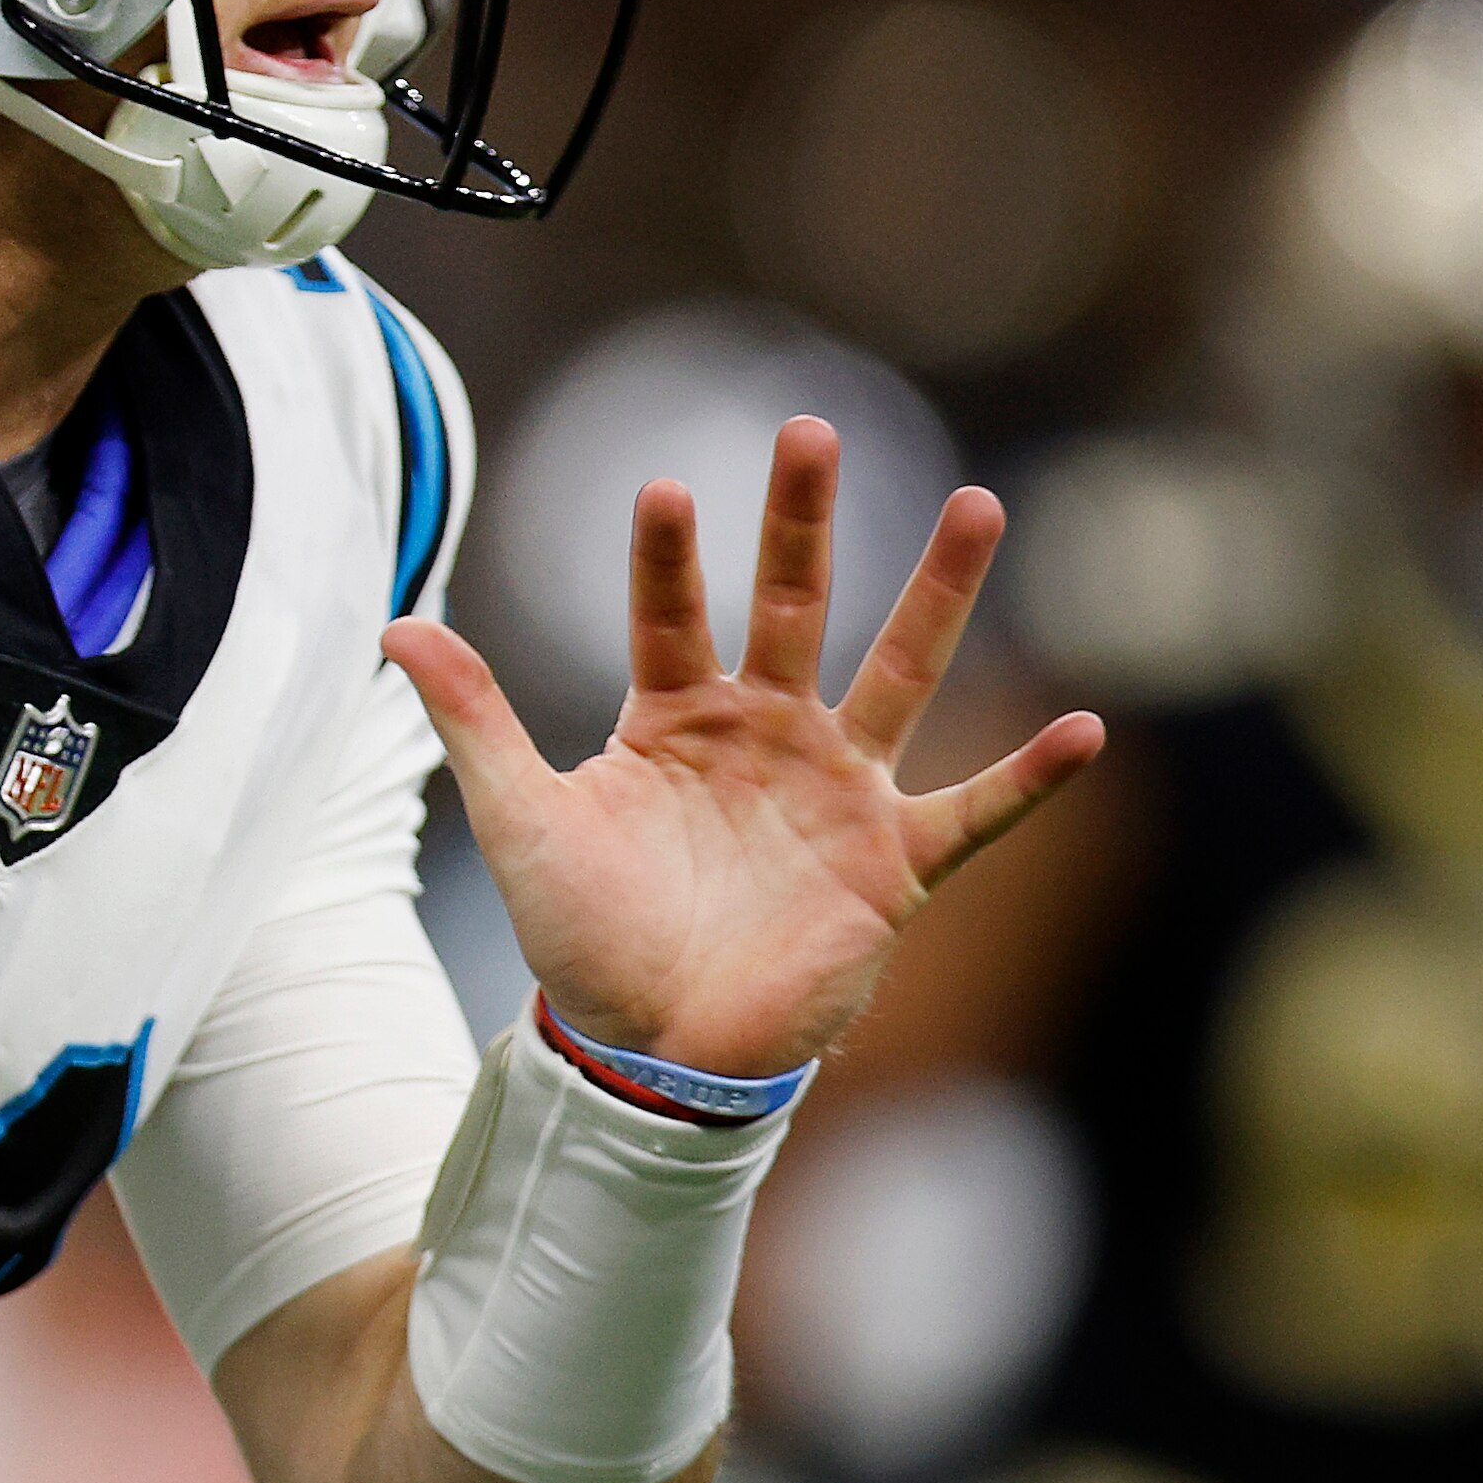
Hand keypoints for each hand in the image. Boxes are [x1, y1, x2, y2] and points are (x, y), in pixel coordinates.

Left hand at [388, 415, 1101, 1079]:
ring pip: (902, 671)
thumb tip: (396, 626)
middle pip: (792, 605)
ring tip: (977, 502)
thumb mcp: (522, 822)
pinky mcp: (891, 863)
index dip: (666, 558)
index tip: (663, 488)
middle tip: (810, 428)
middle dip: (802, 522)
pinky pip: (974, 810)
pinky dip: (1029, 775)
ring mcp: (836, 791)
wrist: (653, 1054)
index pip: (671, 613)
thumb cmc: (586, 940)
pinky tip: (1086, 728)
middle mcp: (764, 735)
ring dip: (938, 592)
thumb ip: (473, 721)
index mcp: (674, 720)